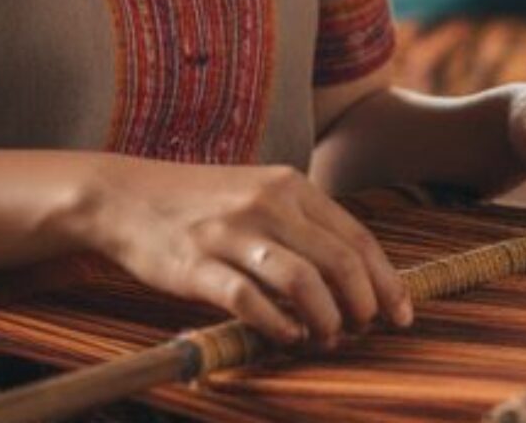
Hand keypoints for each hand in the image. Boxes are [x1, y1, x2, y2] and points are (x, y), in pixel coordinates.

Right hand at [83, 160, 412, 347]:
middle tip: (364, 330)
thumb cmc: (199, 203)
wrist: (124, 196)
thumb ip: (302, 224)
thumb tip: (354, 275)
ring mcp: (231, 233)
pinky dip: (278, 326)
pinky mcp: (197, 264)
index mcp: (290, 186)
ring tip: (327, 339)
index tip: (401, 313)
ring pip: (303, 281)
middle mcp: (267, 204)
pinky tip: (288, 338)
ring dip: (325, 319)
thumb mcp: (258, 194)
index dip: (385, 281)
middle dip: (363, 304)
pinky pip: (250, 301)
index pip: (356, 238)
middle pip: (339, 261)